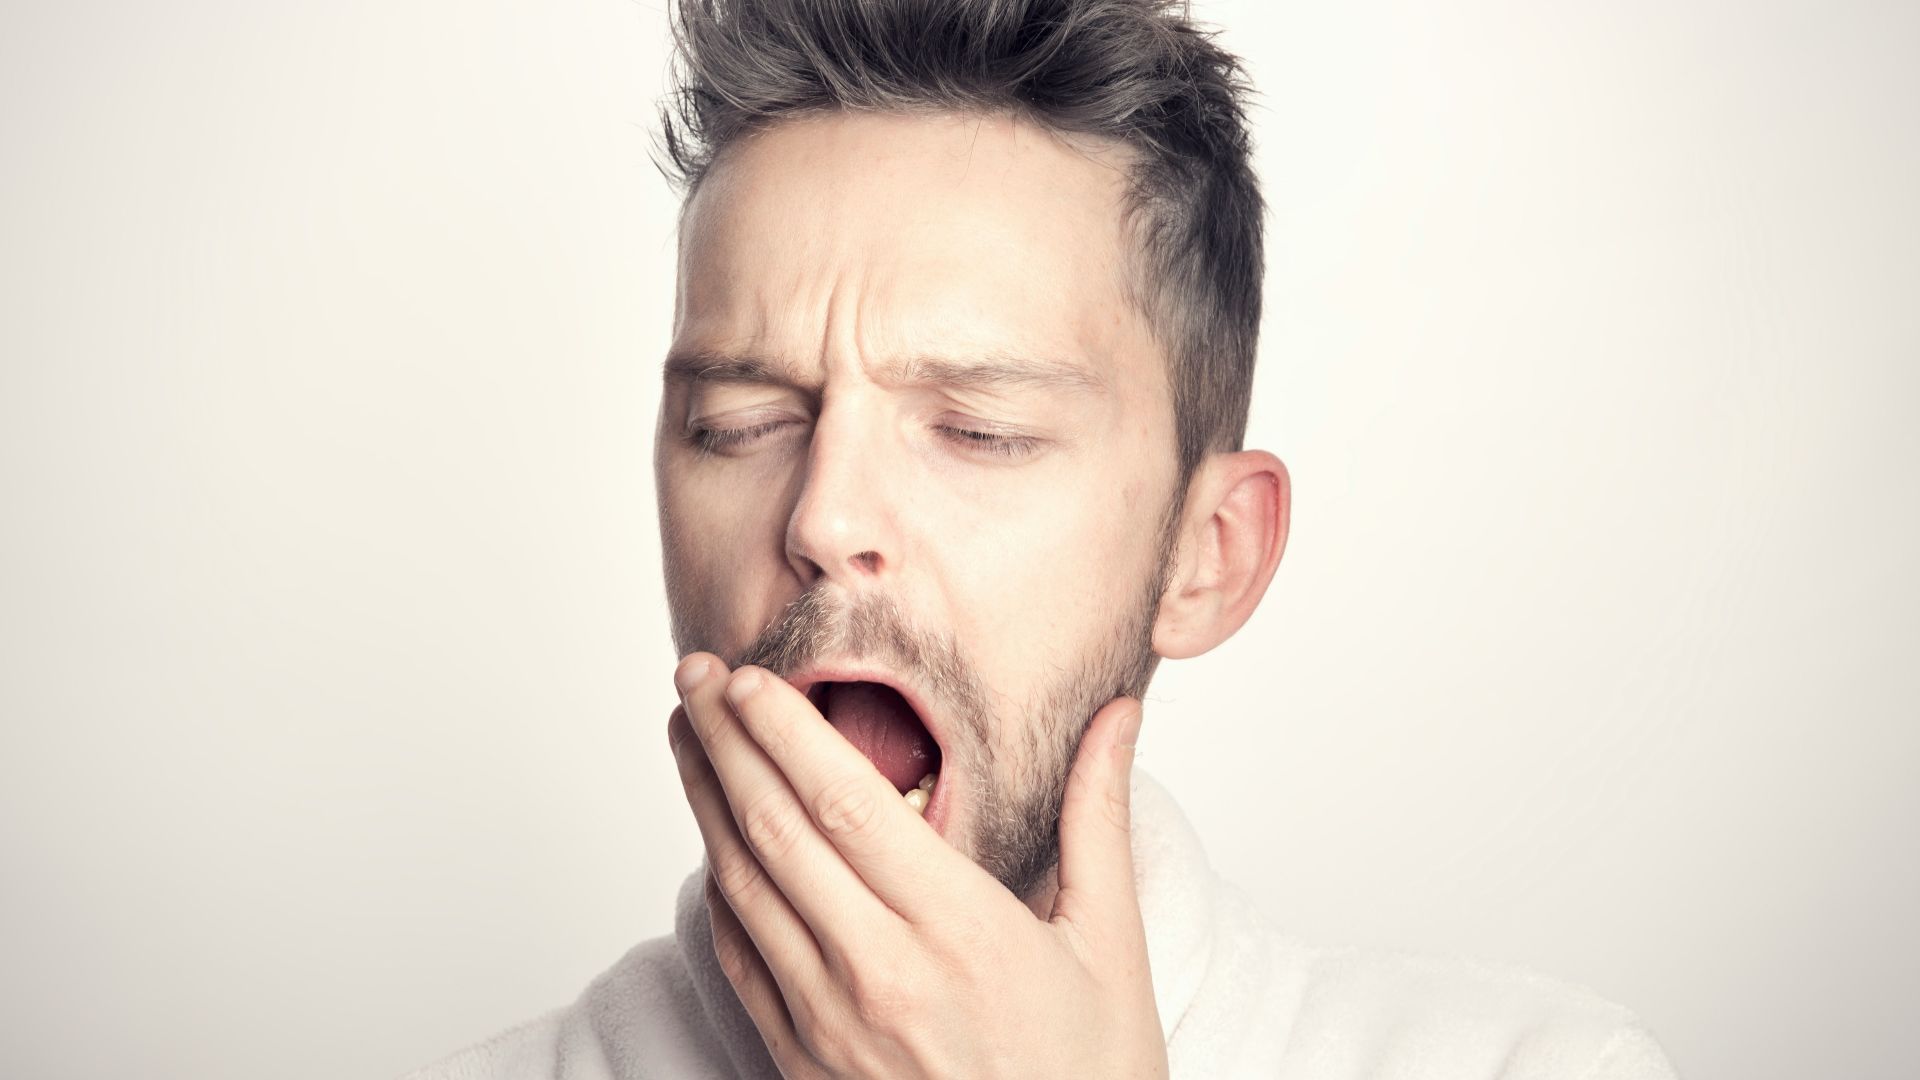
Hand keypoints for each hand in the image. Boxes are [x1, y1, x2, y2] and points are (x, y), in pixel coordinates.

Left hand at [668, 653, 1166, 1078]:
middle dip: (724, 741)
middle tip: (692, 673)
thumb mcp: (1111, 948)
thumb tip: (1118, 717)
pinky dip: (719, 890)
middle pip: (775, 830)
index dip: (784, 730)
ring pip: (744, 888)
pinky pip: (742, 959)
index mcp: (957, 929)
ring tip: (684, 735)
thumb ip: (1097, 820)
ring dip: (705, 802)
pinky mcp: (803, 1064)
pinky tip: (711, 844)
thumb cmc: (1090, 1077)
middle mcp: (879, 973)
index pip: (844, 801)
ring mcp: (831, 1024)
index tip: (748, 676)